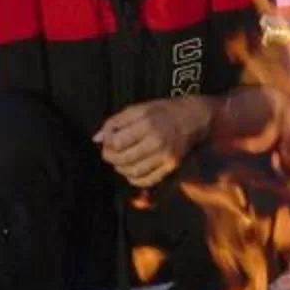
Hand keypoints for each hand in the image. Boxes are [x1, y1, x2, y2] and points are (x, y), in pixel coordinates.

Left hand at [96, 96, 212, 187]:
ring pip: (133, 171)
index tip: (107, 140)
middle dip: (110, 157)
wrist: (193, 118)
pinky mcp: (171, 166)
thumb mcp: (138, 108)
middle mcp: (157, 141)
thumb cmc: (163, 111)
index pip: (117, 141)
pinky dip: (134, 179)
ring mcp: (165, 156)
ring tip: (120, 161)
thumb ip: (115, 122)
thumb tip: (96, 138)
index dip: (107, 143)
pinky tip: (131, 171)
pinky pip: (147, 180)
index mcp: (147, 123)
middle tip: (109, 153)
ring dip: (121, 168)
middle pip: (123, 158)